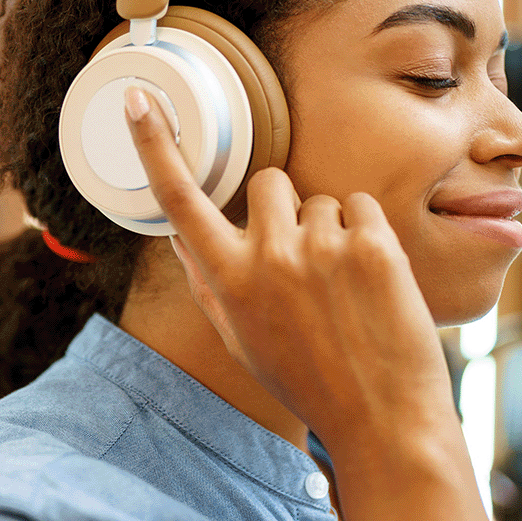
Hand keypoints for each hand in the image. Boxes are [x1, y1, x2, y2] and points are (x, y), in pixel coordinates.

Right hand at [123, 87, 456, 444]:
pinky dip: (370, 235)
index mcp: (227, 282)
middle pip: (267, 182)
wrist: (384, 422)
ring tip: (346, 289)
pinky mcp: (373, 245)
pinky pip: (362, 206)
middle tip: (308, 263)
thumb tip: (181, 237)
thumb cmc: (308, 384)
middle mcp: (268, 258)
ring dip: (333, 230)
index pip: (178, 200)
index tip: (137, 98)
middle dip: (286, 208)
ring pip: (320, 199)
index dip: (154, 145)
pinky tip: (374, 283)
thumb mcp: (240, 342)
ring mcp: (321, 249)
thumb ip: (208, 284)